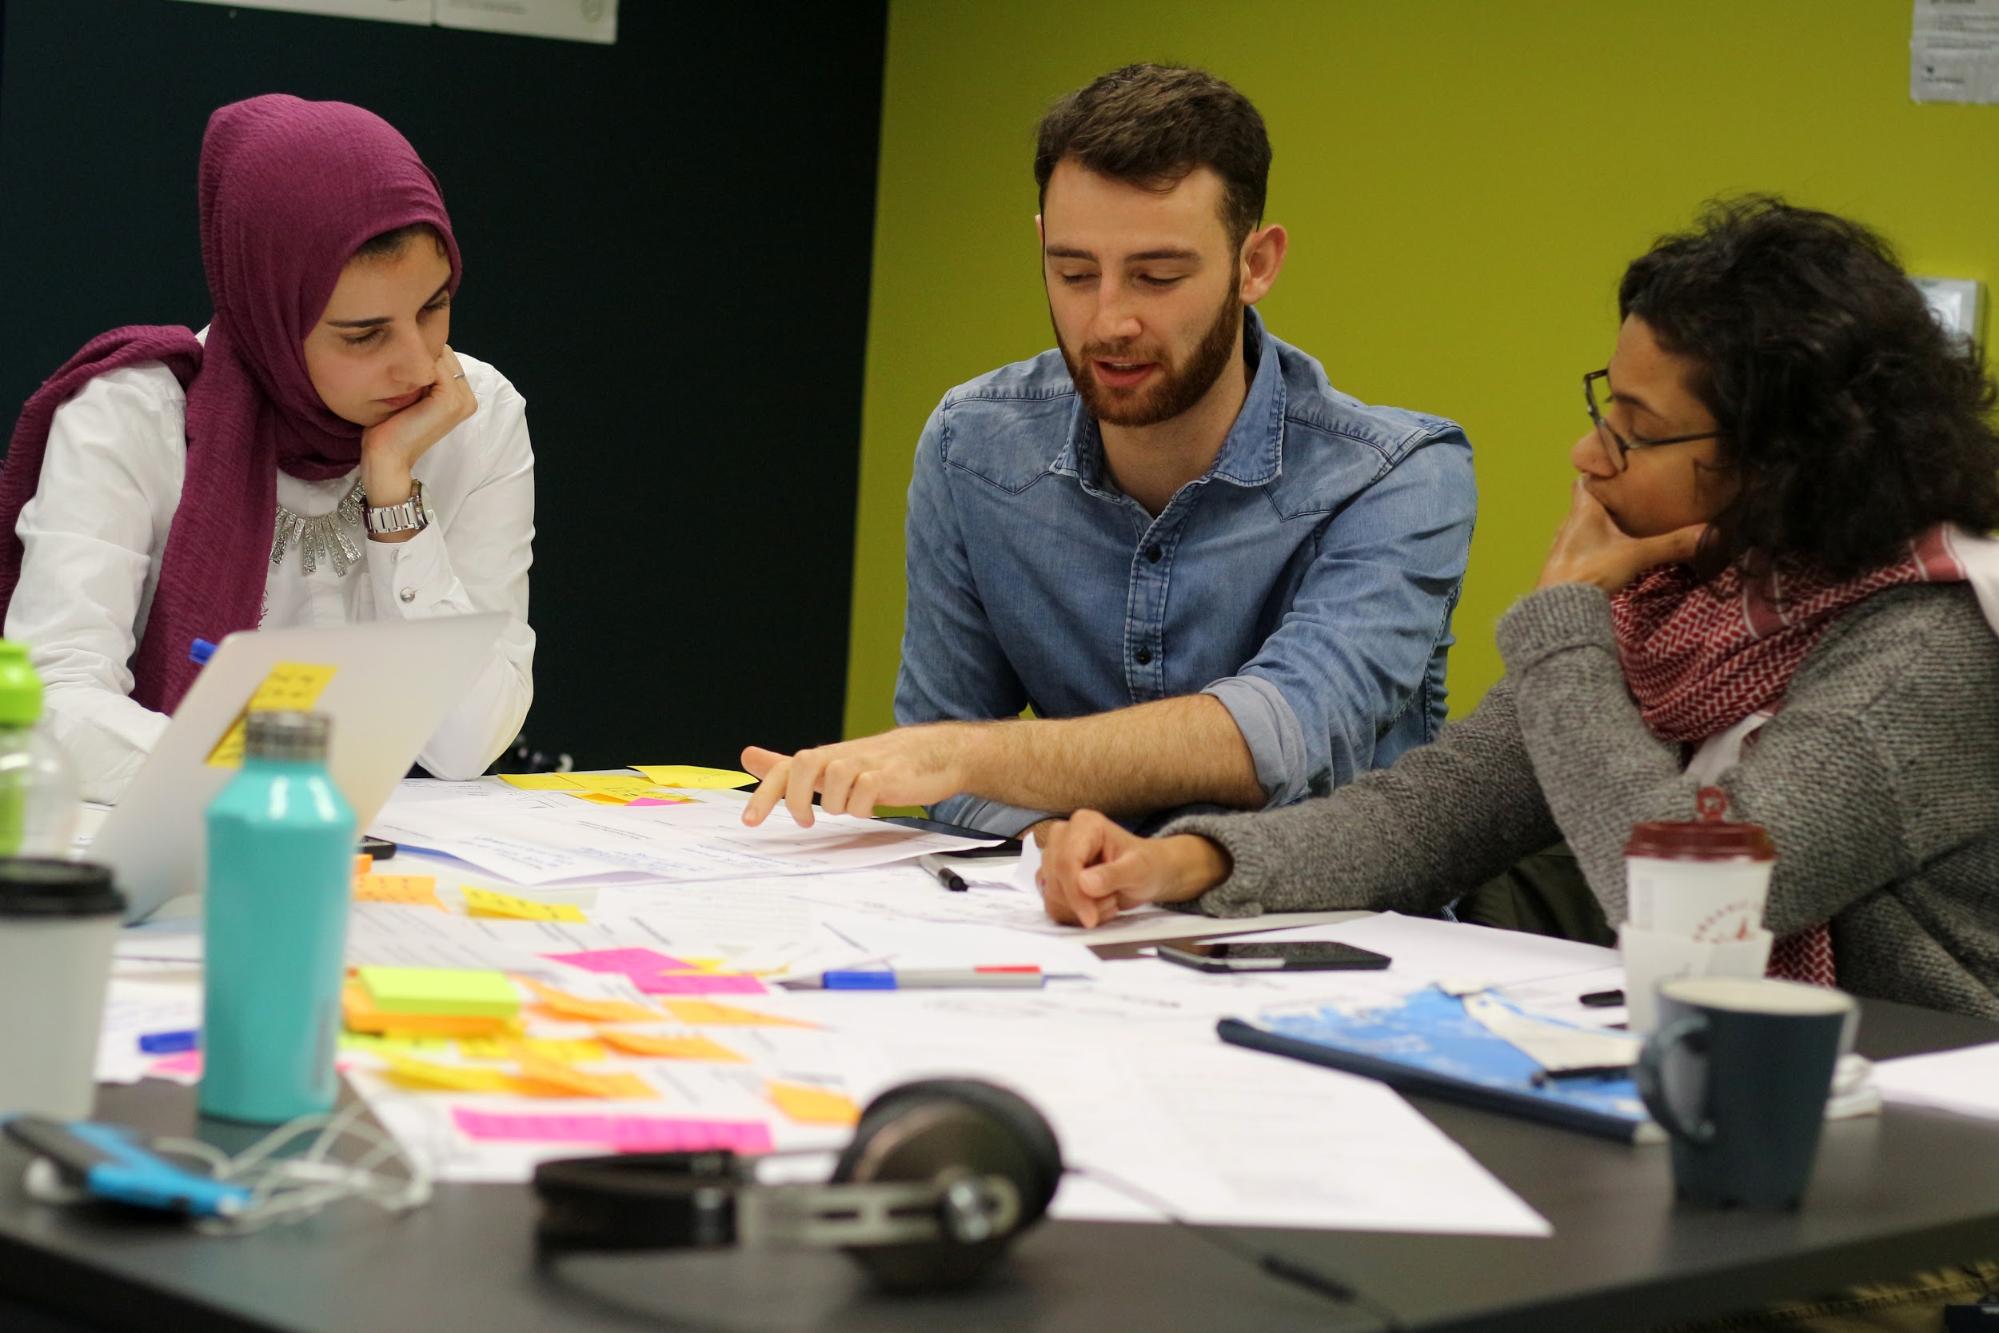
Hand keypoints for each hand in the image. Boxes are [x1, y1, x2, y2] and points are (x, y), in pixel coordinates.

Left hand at [360, 344, 475, 518]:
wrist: (387, 458)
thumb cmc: (389, 429)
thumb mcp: (408, 396)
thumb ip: (418, 375)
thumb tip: (410, 345)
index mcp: (461, 396)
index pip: (444, 355)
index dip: (418, 352)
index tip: (395, 361)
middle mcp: (468, 397)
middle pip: (444, 352)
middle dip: (418, 353)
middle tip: (393, 367)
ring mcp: (462, 399)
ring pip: (439, 355)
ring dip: (414, 357)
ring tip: (393, 374)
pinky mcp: (450, 400)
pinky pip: (434, 365)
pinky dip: (413, 366)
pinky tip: (395, 379)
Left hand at [739, 723, 980, 827]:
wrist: (936, 753)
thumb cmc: (881, 764)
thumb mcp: (831, 766)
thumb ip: (790, 767)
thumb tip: (749, 757)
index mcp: (826, 758)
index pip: (786, 768)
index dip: (764, 794)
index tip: (750, 821)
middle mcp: (841, 757)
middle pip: (804, 763)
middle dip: (797, 798)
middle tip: (806, 821)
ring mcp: (865, 763)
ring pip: (835, 779)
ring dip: (838, 804)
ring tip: (853, 807)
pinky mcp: (889, 774)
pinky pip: (866, 788)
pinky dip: (863, 806)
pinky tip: (872, 806)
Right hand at [1037, 810, 1226, 927]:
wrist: (1154, 873)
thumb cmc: (1151, 865)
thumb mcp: (1140, 869)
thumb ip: (1112, 876)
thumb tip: (1085, 881)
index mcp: (1085, 824)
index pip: (1065, 860)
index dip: (1076, 891)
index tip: (1093, 915)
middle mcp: (1067, 835)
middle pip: (1053, 877)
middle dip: (1080, 901)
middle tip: (1106, 909)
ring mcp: (1059, 856)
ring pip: (1050, 892)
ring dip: (1079, 908)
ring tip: (1106, 903)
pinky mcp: (1057, 876)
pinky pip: (1052, 902)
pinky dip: (1074, 912)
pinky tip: (1096, 907)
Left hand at [1537, 479, 1704, 592]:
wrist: (1561, 609)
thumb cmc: (1592, 572)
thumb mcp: (1636, 555)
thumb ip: (1672, 543)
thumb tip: (1710, 532)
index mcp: (1582, 511)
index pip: (1583, 481)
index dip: (1598, 474)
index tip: (1617, 471)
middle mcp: (1569, 524)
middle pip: (1585, 504)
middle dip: (1606, 501)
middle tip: (1631, 499)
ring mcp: (1564, 547)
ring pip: (1582, 527)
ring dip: (1600, 526)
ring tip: (1625, 525)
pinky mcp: (1564, 568)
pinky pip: (1581, 548)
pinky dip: (1595, 546)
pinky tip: (1610, 554)